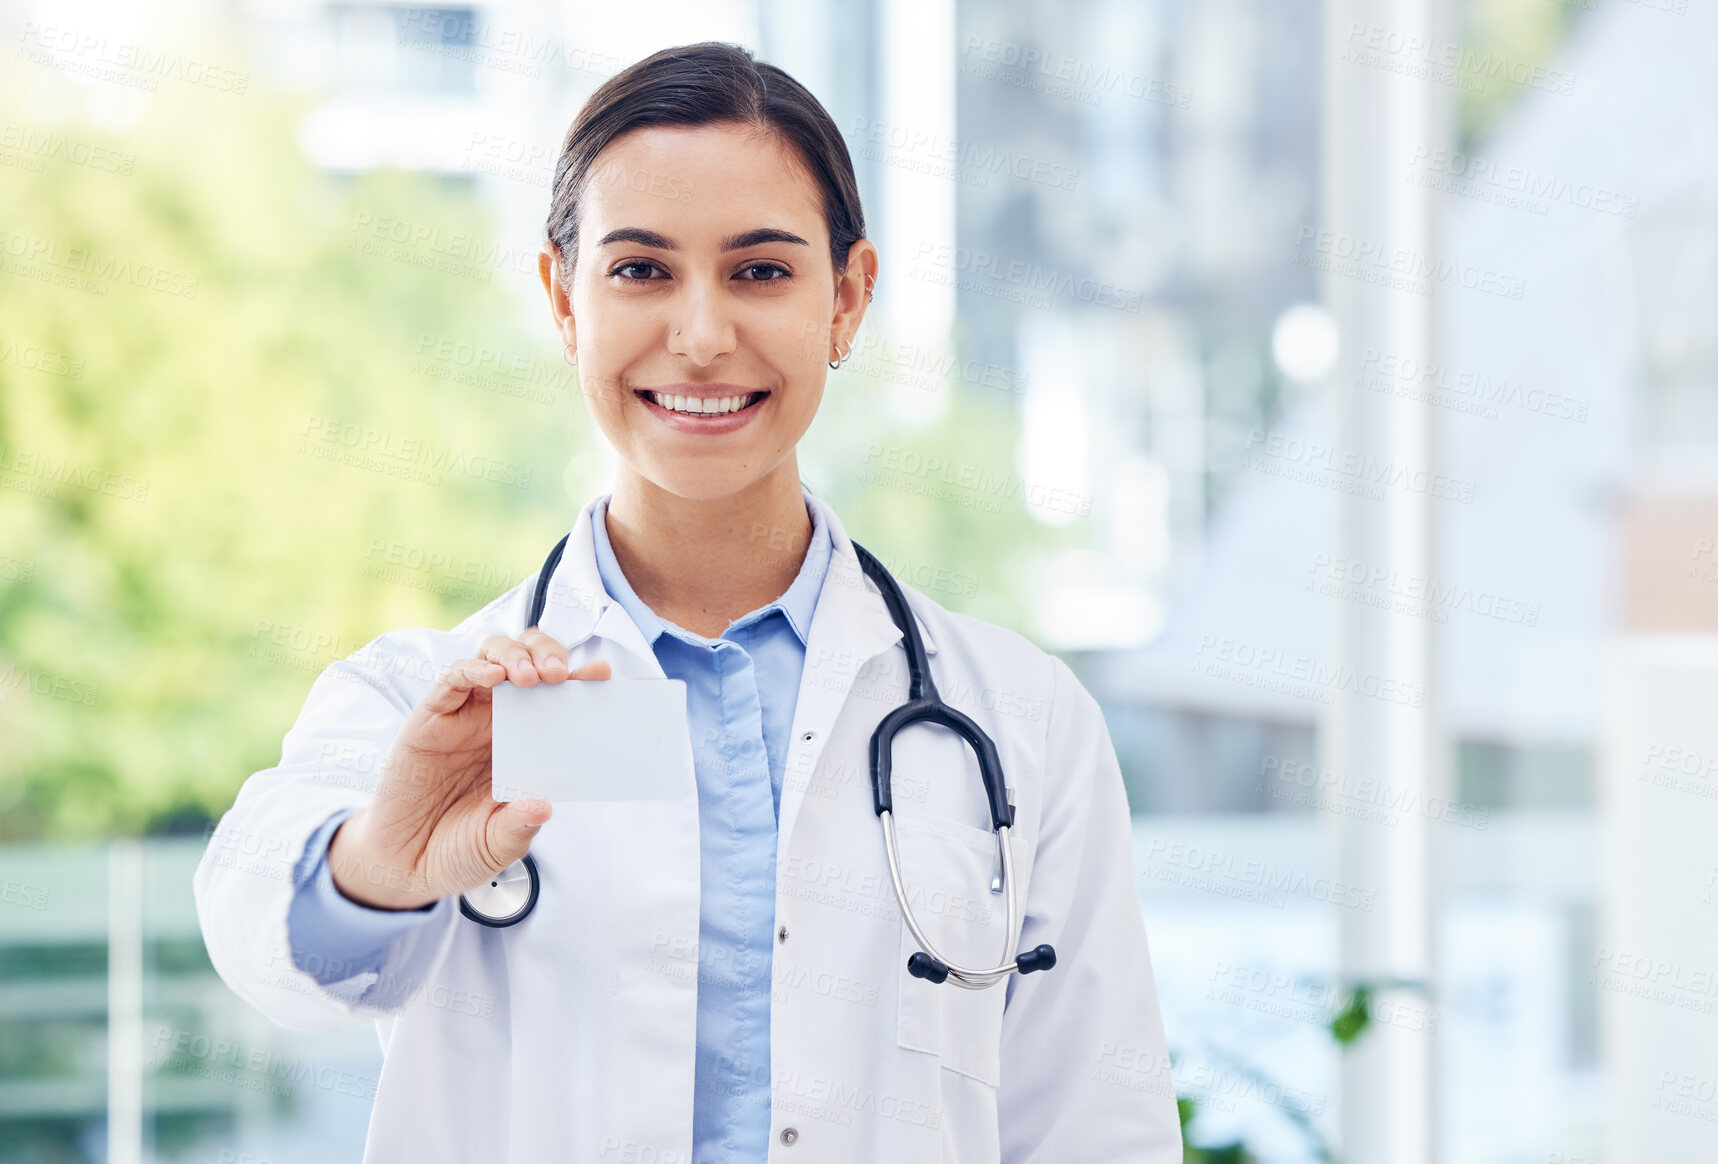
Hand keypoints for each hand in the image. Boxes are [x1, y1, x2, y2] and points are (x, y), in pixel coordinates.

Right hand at [327, 630, 611, 909]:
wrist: (406, 865)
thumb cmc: (460, 848)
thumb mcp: (497, 844)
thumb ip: (518, 826)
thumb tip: (543, 807)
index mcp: (528, 742)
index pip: (559, 697)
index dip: (580, 680)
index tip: (602, 674)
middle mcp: (499, 720)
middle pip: (529, 660)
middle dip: (548, 655)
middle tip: (560, 674)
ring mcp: (465, 715)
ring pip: (493, 657)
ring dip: (516, 656)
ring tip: (531, 676)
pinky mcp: (430, 718)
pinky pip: (453, 680)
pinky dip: (474, 669)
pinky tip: (493, 676)